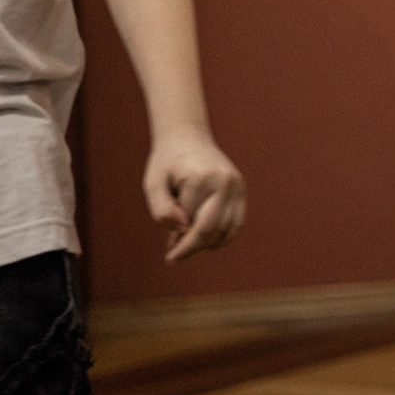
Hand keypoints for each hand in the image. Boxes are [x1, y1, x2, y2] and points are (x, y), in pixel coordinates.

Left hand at [144, 128, 246, 261]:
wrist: (187, 138)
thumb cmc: (167, 163)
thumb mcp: (153, 184)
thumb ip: (161, 209)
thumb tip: (183, 229)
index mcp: (202, 179)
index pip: (191, 224)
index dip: (178, 243)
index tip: (168, 256)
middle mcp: (225, 182)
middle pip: (211, 230)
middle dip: (193, 248)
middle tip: (175, 256)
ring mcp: (237, 186)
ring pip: (227, 231)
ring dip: (207, 244)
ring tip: (188, 243)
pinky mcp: (241, 190)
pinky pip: (236, 224)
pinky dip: (222, 237)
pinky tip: (205, 239)